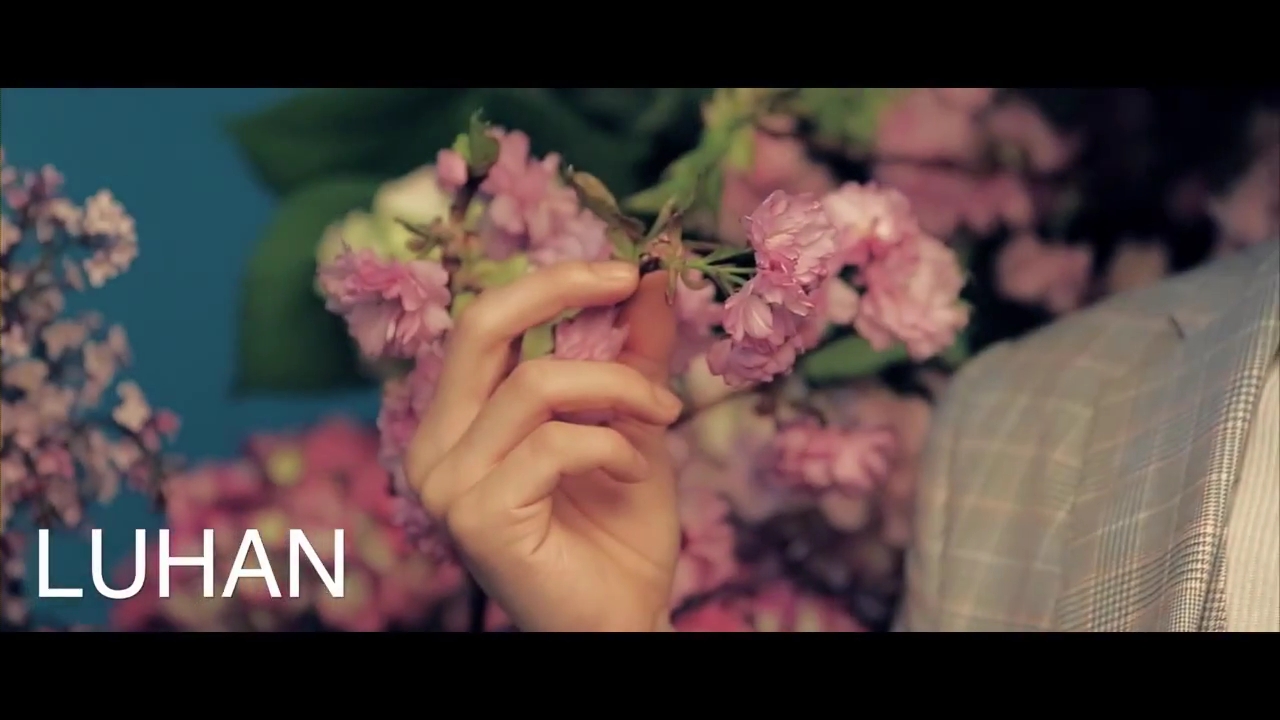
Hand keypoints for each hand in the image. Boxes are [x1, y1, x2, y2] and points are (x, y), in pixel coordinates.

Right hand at [406, 260, 682, 631]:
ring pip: (535, 384)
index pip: (483, 322)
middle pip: (480, 327)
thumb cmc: (618, 532)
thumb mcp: (630, 421)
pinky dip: (613, 446)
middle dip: (560, 288)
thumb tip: (652, 277)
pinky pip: (555, 444)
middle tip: (628, 281)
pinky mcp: (477, 517)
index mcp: (458, 420)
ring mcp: (447, 484)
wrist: (623, 621)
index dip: (550, 282)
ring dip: (620, 390)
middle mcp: (435, 446)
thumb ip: (631, 353)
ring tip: (663, 416)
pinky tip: (635, 472)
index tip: (623, 269)